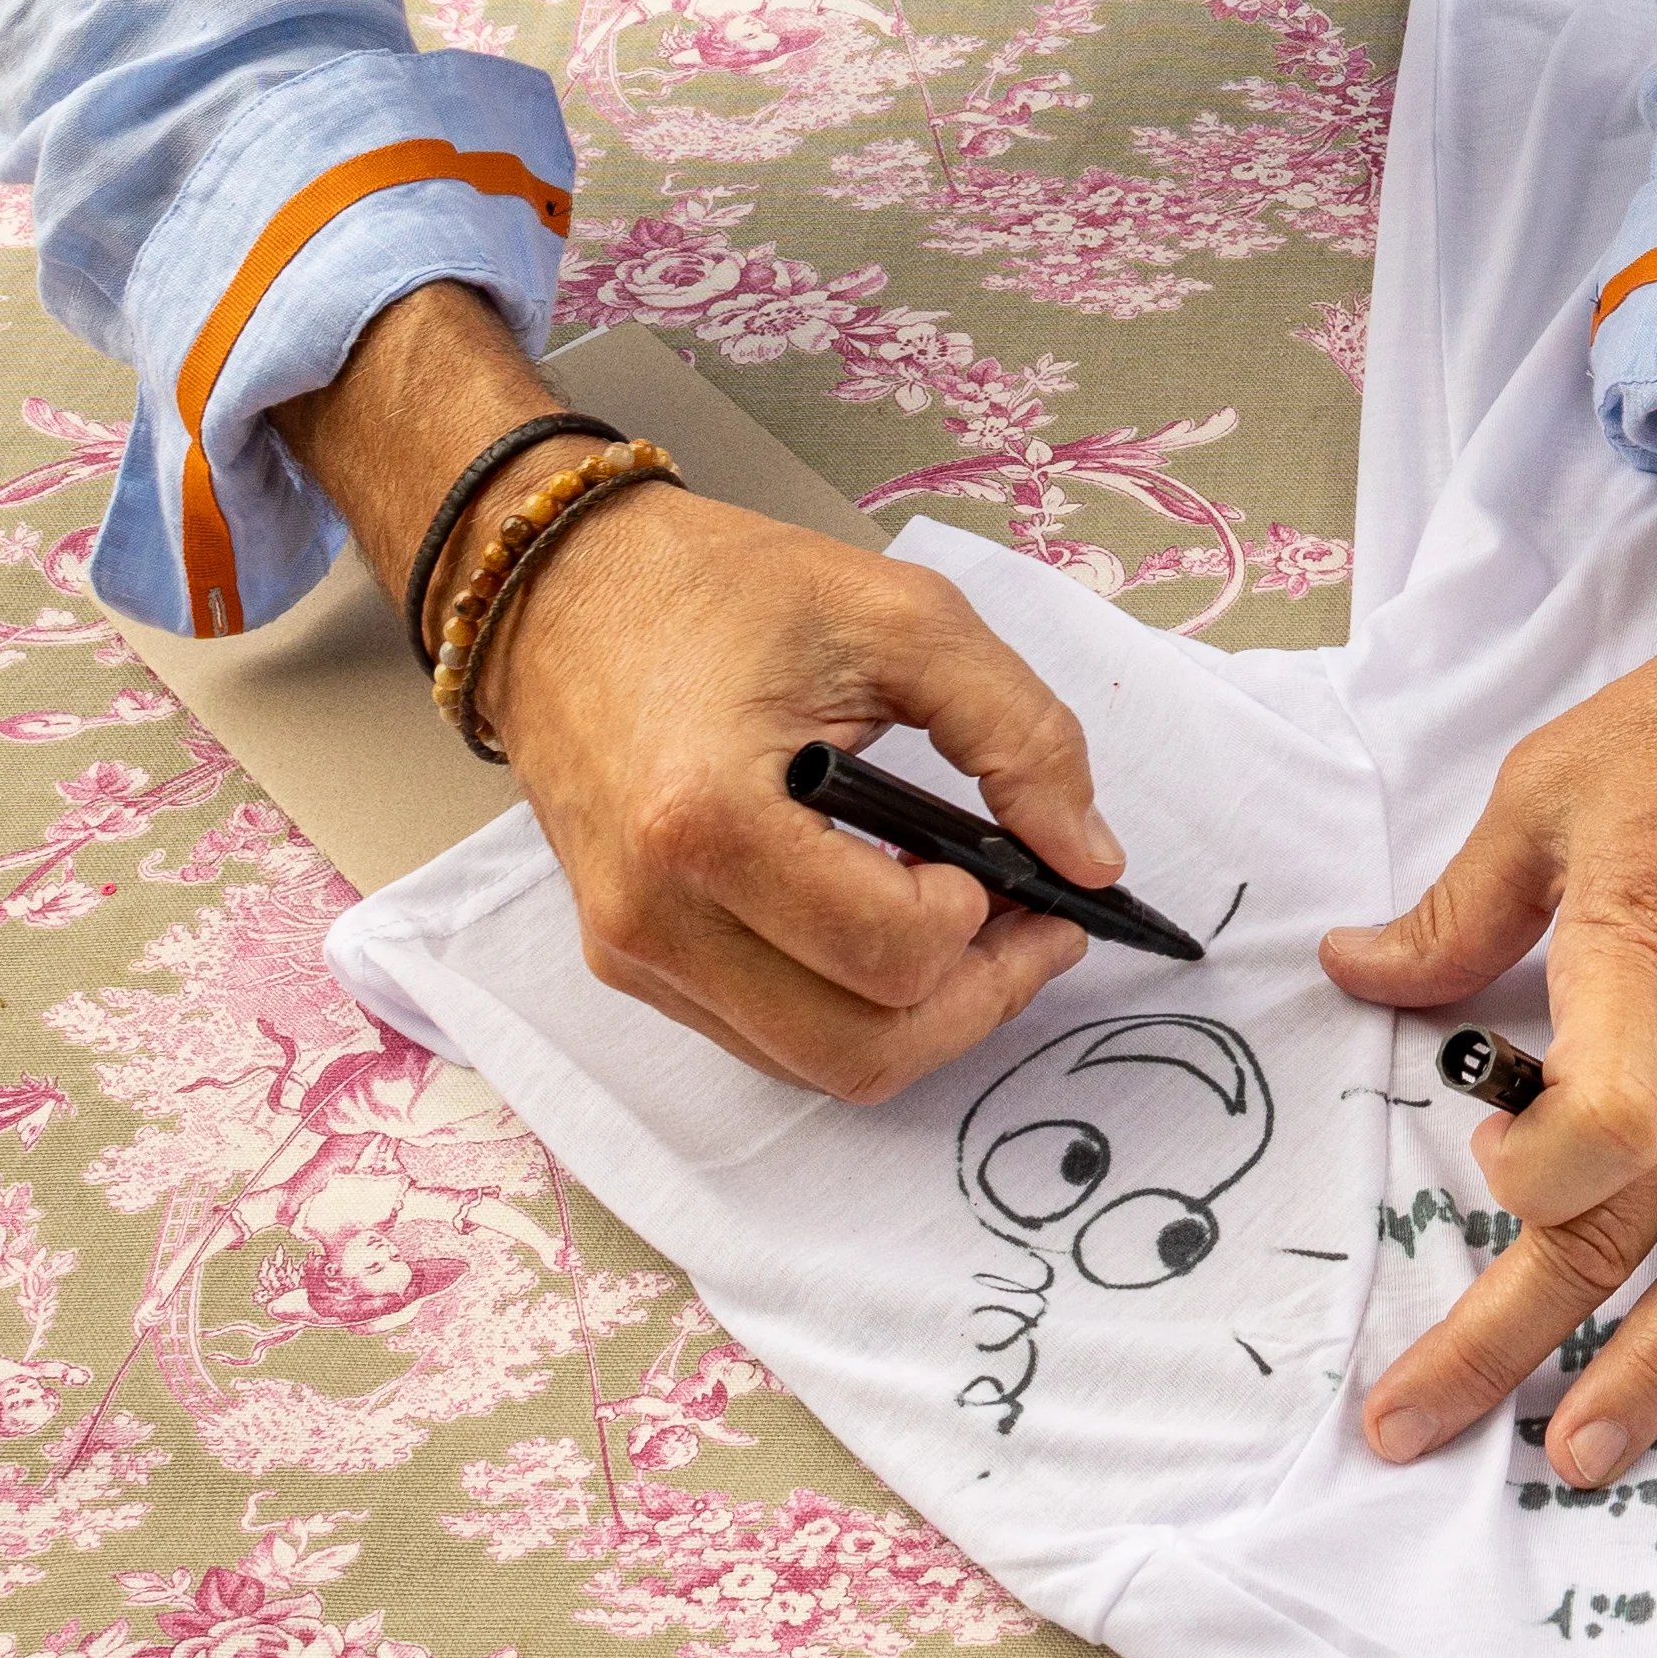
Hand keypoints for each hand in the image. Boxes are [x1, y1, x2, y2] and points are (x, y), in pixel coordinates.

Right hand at [282, 284, 1122, 1098]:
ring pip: (816, 1066)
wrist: (564, 591)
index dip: (987, 926)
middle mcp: (653, 914)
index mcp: (705, 818)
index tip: (1018, 866)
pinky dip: (853, 1007)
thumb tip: (1092, 859)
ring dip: (922, 1020)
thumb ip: (1021, 735)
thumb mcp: (905, 619)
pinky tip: (895, 926)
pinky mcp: (629, 963)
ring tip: (977, 927)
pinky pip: (768, 1038)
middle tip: (1035, 925)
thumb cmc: (727, 592)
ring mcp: (631, 954)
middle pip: (858, 1050)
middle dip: (976, 1004)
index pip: (890, 953)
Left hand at [1322, 343, 1656, 1481]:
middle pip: (1634, 1219)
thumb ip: (1456, 907)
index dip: (1530, 1177)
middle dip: (1521, 1339)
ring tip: (1584, 1451)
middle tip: (1427, 1427)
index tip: (1480, 1169)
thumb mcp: (1552, 781)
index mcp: (1653, 947)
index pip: (1603, 1120)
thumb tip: (1354, 973)